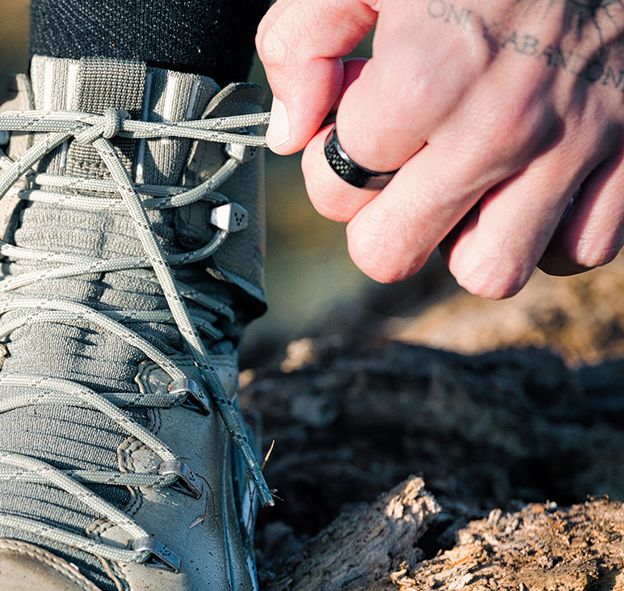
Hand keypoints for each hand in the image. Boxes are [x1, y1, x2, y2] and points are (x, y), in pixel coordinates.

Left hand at [257, 0, 623, 296]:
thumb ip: (302, 39)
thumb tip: (289, 129)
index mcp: (426, 77)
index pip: (333, 185)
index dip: (329, 153)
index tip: (355, 112)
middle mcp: (500, 126)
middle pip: (391, 252)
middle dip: (377, 213)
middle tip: (396, 161)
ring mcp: (576, 143)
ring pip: (491, 269)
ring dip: (463, 235)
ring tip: (463, 178)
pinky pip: (583, 247)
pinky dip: (551, 230)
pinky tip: (529, 181)